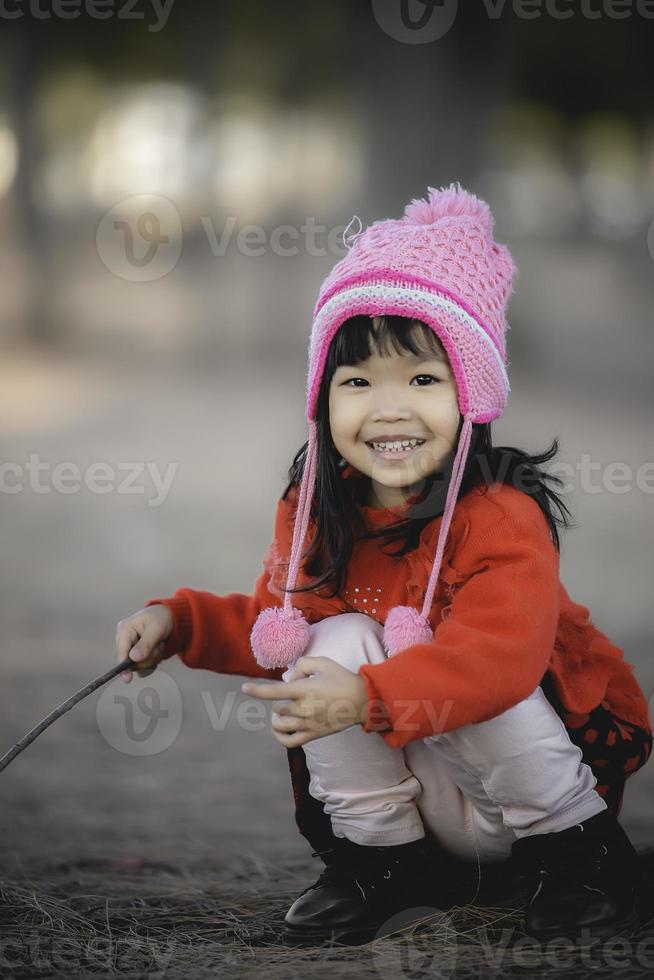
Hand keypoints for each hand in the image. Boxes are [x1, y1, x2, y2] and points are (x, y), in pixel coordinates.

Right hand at [115, 604, 173, 682]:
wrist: (169, 617)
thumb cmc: (162, 618)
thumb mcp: (157, 629)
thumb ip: (146, 644)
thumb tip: (134, 658)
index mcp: (125, 629)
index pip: (121, 652)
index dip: (123, 666)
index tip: (127, 679)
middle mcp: (124, 639)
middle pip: (130, 662)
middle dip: (148, 657)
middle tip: (158, 645)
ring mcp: (130, 647)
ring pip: (138, 665)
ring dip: (153, 658)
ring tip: (159, 644)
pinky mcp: (136, 654)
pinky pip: (143, 665)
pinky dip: (153, 659)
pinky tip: (157, 648)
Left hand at [241, 656, 368, 747]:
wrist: (361, 701)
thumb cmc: (341, 678)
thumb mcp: (323, 662)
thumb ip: (301, 665)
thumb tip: (289, 677)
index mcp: (304, 690)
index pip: (274, 692)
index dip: (256, 691)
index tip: (244, 688)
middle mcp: (303, 709)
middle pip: (277, 708)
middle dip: (280, 699)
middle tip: (293, 693)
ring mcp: (308, 724)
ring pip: (280, 724)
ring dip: (277, 717)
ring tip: (282, 711)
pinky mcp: (313, 735)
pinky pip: (289, 742)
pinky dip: (279, 737)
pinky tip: (279, 728)